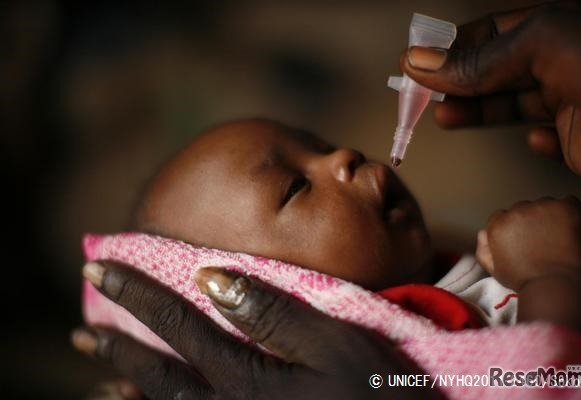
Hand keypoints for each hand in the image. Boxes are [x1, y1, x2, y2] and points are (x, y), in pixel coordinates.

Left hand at [72, 261, 442, 398]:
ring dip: (125, 385)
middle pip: (158, 370)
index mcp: (244, 374)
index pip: (177, 322)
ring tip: (96, 369)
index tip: (100, 265)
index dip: (136, 292)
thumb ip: (271, 311)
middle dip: (116, 341)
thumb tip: (211, 278)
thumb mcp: (333, 342)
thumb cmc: (375, 394)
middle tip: (82, 324)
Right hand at [399, 2, 580, 182]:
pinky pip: (546, 136)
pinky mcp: (580, 138)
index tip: (415, 65)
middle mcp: (562, 60)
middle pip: (493, 70)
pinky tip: (526, 138)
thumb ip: (480, 59)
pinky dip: (530, 139)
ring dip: (475, 112)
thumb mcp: (542, 47)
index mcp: (554, 27)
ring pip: (511, 104)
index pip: (489, 33)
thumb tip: (423, 62)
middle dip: (455, 82)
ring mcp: (572, 100)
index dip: (450, 48)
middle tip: (419, 96)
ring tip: (444, 117)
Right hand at [476, 196, 580, 290]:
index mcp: (498, 224)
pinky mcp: (563, 208)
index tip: (523, 240)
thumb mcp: (493, 268)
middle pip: (522, 209)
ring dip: (548, 217)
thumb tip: (484, 232)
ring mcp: (540, 208)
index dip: (514, 229)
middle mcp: (516, 211)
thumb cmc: (523, 280)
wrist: (551, 285)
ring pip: (544, 205)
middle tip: (540, 240)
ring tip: (555, 237)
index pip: (502, 216)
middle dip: (529, 221)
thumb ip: (483, 248)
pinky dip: (569, 213)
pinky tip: (569, 228)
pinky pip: (569, 202)